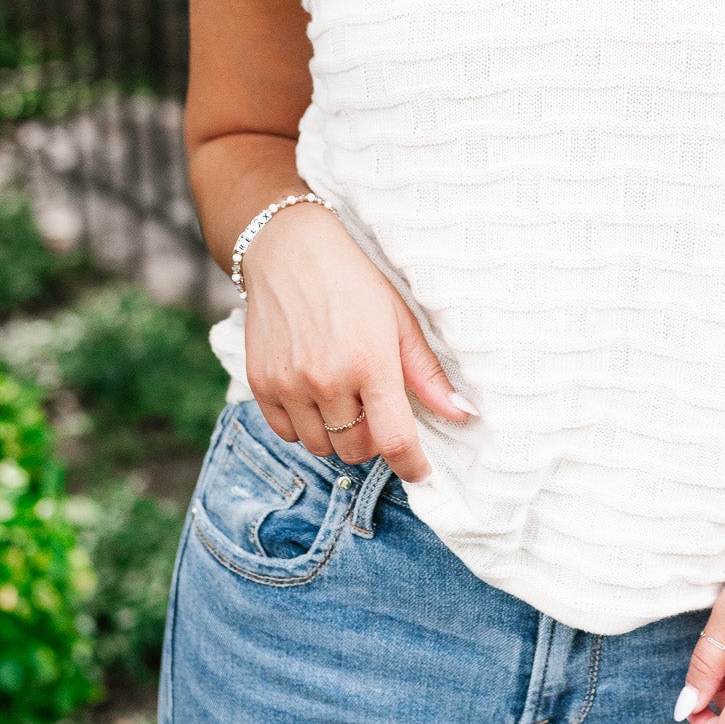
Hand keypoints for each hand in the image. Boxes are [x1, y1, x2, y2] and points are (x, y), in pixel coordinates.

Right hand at [240, 202, 475, 478]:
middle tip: (376, 410)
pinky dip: (304, 426)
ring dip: (338, 435)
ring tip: (344, 398)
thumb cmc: (354, 282)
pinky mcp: (261, 383)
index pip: (395, 440)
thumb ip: (428, 375)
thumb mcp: (400, 321)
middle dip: (372, 440)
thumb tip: (464, 415)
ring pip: (321, 447)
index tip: (421, 472)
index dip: (412, 466)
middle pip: (356, 450)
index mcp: (371, 363)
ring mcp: (289, 384)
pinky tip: (314, 395)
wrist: (289, 251)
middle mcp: (327, 379)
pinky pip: (286, 434)